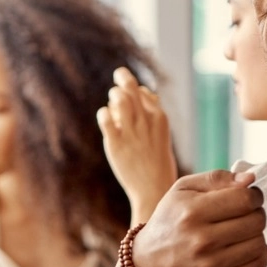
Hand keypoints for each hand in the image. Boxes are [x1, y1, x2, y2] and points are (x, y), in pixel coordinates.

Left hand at [98, 67, 177, 221]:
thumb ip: (154, 113)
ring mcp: (131, 132)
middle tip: (118, 76)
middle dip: (122, 78)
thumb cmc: (159, 163)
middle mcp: (146, 122)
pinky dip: (104, 113)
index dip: (136, 90)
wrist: (154, 190)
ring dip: (113, 95)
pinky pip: (105, 117)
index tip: (133, 95)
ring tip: (113, 102)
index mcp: (161, 119)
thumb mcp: (163, 135)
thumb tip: (145, 92)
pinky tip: (106, 118)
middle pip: (131, 88)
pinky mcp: (115, 143)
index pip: (144, 92)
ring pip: (118, 98)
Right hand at [131, 170, 266, 266]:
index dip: (254, 195)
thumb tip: (249, 179)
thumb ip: (217, 178)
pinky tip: (246, 248)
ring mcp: (210, 266)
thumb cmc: (170, 222)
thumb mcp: (183, 190)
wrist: (148, 266)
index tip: (250, 197)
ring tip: (242, 232)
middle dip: (256, 213)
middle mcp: (201, 240)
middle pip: (256, 221)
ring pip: (259, 244)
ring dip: (256, 235)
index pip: (245, 199)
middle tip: (246, 214)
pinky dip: (259, 255)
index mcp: (192, 211)